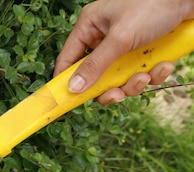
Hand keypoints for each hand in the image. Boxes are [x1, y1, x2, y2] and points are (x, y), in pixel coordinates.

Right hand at [56, 0, 193, 103]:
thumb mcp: (121, 37)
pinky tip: (164, 65)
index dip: (66, 81)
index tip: (66, 102)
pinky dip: (153, 74)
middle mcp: (105, 36)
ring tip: (147, 75)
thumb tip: (73, 88)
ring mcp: (125, 45)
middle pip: (95, 75)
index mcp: (90, 26)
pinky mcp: (145, 51)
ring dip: (134, 82)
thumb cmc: (154, 4)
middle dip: (110, 87)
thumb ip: (96, 64)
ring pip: (119, 78)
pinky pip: (141, 73)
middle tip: (118, 95)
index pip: (68, 59)